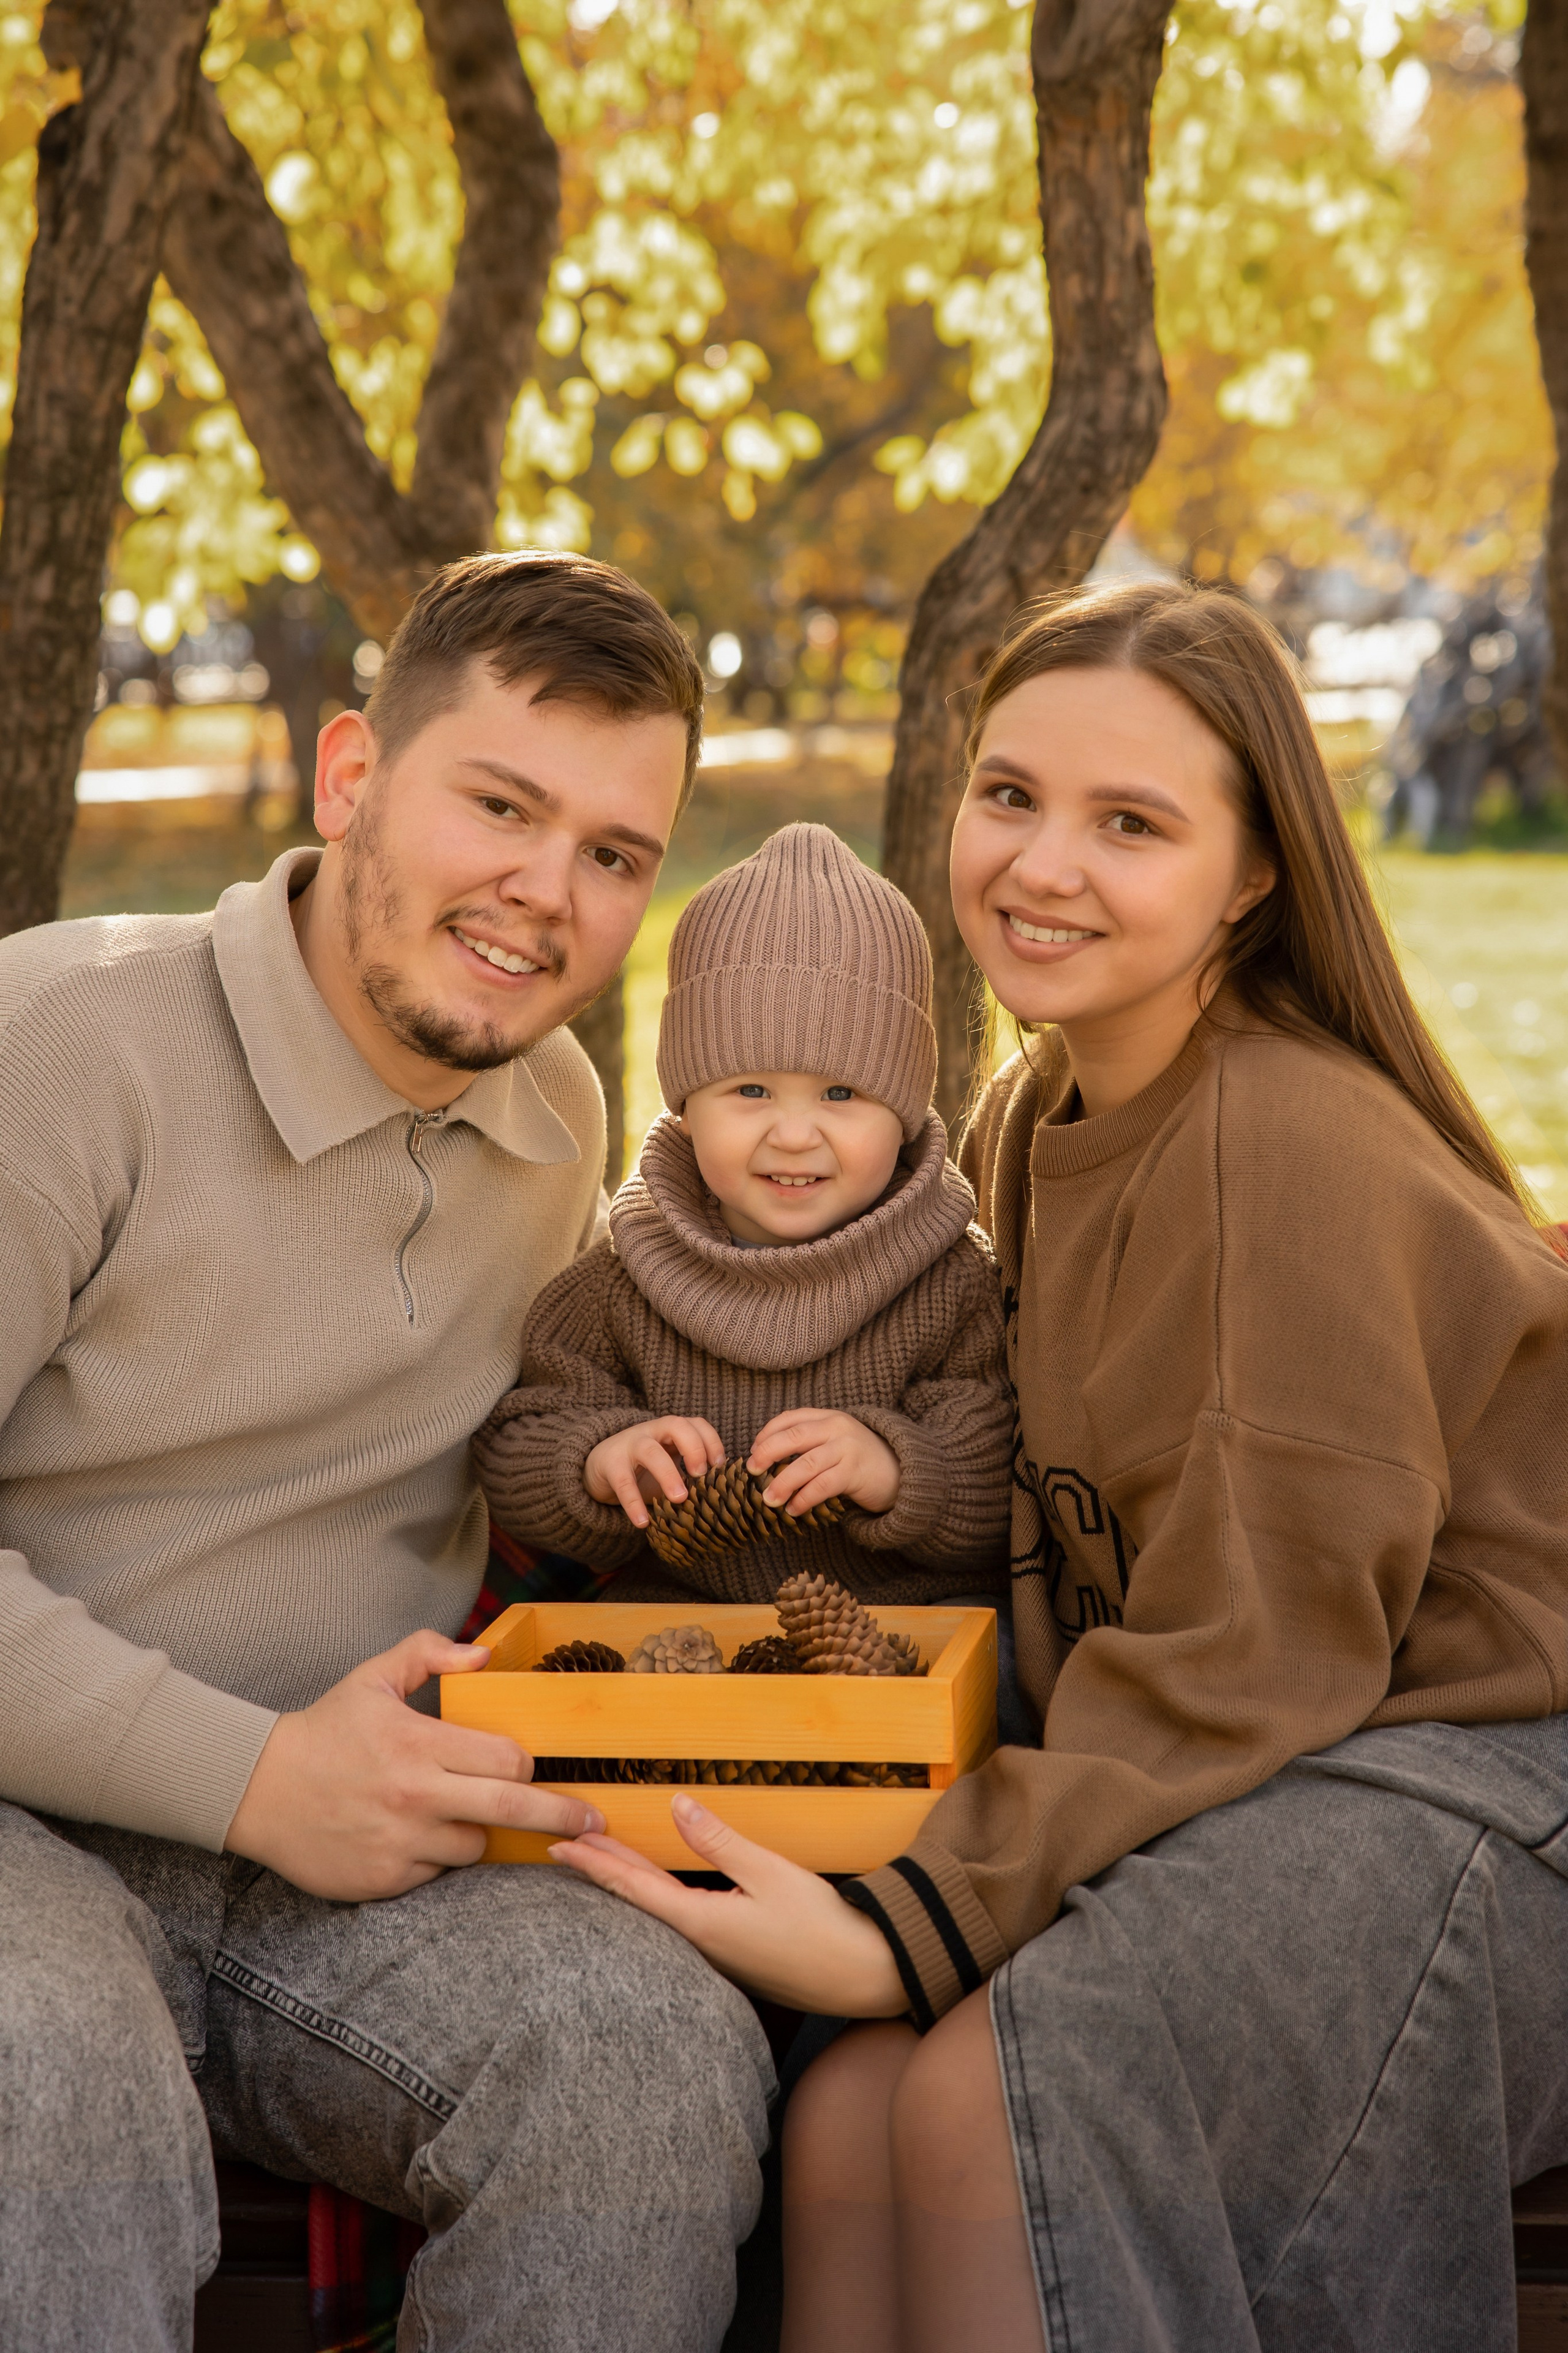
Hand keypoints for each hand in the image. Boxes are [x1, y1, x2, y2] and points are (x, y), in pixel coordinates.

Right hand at [224, 1631, 604, 1901]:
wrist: (257, 1789)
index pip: (507, 1759)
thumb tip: (485, 1656)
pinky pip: (435, 1875)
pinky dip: (435, 1859)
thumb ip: (429, 1653)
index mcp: (419, 1743)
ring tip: (451, 1815)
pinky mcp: (384, 1881)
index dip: (526, 1764)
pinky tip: (411, 1837)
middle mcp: (415, 1797)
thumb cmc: (325, 1730)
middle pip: (512, 1811)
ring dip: (478, 1834)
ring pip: (474, 1848)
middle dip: (563, 1817)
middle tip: (596, 1823)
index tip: (533, 1767)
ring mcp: (400, 1843)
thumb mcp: (373, 1677)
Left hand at [551, 1797, 907, 2015]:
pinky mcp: (735, 1958)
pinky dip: (659, 1900)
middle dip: (603, 1871)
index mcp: (702, 1924)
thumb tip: (676, 1805)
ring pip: (659, 1914)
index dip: (595, 1864)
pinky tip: (658, 1893)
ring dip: (630, 1885)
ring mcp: (717, 1956)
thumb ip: (719, 1840)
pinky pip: (682, 1924)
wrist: (867, 1975)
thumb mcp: (770, 1872)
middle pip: (639, 1902)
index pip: (634, 1888)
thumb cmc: (823, 1926)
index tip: (560, 1847)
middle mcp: (700, 1946)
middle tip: (564, 1849)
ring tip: (603, 1862)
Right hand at [584, 1415, 725, 1526]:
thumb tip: (723, 1495)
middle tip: (702, 1475)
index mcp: (671, 1430)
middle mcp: (652, 1431)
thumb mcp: (670, 1461)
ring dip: (667, 1473)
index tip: (720, 1466)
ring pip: (650, 1450)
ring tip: (679, 1499)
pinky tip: (643, 1522)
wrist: (600, 1462)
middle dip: (694, 1448)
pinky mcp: (611, 1464)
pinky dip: (633, 1503)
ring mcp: (630, 1445)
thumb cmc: (644, 1466)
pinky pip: (623, 1482)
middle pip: (675, 1425)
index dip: (712, 1441)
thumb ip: (691, 1471)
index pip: (696, 1423)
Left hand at [748, 1409, 899, 1515]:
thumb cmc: (859, 1459)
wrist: (901, 1472)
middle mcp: (836, 1428)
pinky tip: (794, 1509)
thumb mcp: (834, 1441)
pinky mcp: (855, 1472)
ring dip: (782, 1482)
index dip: (767, 1433)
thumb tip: (765, 1459)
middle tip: (751, 1470)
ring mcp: (847, 1448)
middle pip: (794, 1436)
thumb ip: (809, 1443)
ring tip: (768, 1498)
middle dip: (768, 1453)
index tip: (753, 1451)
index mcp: (827, 1417)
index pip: (790, 1418)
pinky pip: (822, 1485)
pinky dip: (804, 1498)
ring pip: (806, 1464)